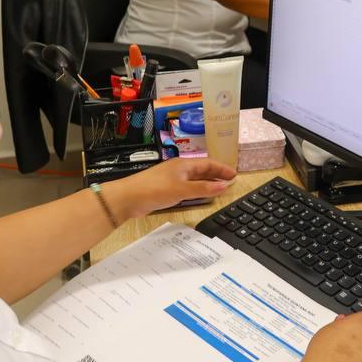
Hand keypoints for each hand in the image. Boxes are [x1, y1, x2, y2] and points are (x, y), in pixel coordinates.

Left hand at [117, 157, 235, 218]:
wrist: (128, 198)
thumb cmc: (153, 190)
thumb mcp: (181, 190)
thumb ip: (203, 188)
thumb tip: (224, 186)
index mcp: (183, 165)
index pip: (208, 163)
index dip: (222, 168)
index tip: (234, 175)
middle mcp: (179, 169)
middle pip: (202, 169)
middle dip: (217, 174)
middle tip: (230, 181)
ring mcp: (172, 179)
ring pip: (195, 178)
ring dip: (208, 181)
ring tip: (219, 187)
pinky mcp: (166, 189)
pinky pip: (187, 186)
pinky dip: (197, 189)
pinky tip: (199, 195)